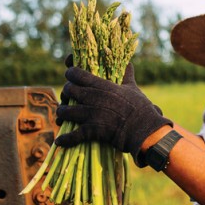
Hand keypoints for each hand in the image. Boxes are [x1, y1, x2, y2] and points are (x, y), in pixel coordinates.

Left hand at [55, 63, 171, 163]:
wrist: (144, 130)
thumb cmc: (140, 108)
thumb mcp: (133, 88)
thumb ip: (127, 76)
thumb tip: (128, 63)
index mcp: (102, 85)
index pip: (77, 73)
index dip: (70, 73)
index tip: (70, 75)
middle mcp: (93, 97)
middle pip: (68, 90)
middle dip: (66, 93)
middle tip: (68, 97)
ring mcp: (91, 114)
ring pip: (65, 111)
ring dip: (62, 113)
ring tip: (63, 116)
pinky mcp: (92, 130)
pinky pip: (72, 135)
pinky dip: (65, 139)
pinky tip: (60, 141)